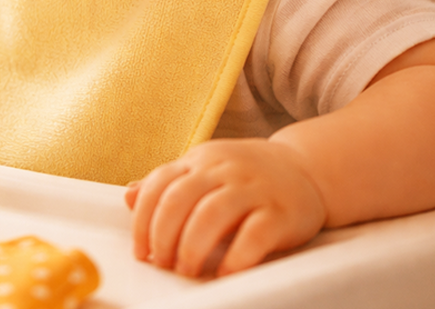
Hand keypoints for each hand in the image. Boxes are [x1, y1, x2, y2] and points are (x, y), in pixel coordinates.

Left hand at [125, 139, 325, 276]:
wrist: (307, 169)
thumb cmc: (246, 177)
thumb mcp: (205, 171)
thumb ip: (169, 185)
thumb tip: (128, 198)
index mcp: (199, 160)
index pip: (158, 185)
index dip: (142, 221)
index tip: (141, 251)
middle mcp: (223, 169)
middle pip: (179, 200)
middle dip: (163, 237)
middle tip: (163, 264)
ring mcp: (253, 188)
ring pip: (211, 215)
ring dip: (192, 248)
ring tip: (187, 270)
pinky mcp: (281, 212)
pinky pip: (253, 236)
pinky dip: (233, 259)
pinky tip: (222, 273)